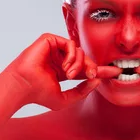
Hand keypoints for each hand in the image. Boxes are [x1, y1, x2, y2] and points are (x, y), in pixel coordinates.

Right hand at [2, 33, 120, 109]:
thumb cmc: (38, 95)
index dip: (101, 70)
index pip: (86, 68)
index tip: (116, 72)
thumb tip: (97, 81)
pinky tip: (66, 66)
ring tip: (70, 75)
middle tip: (92, 75)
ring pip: (79, 51)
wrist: (24, 87)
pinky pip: (70, 43)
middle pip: (85, 59)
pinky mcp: (49, 40)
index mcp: (64, 71)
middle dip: (92, 67)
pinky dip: (72, 55)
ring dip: (80, 64)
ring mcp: (55, 49)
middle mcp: (60, 59)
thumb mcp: (65, 98)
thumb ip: (82, 91)